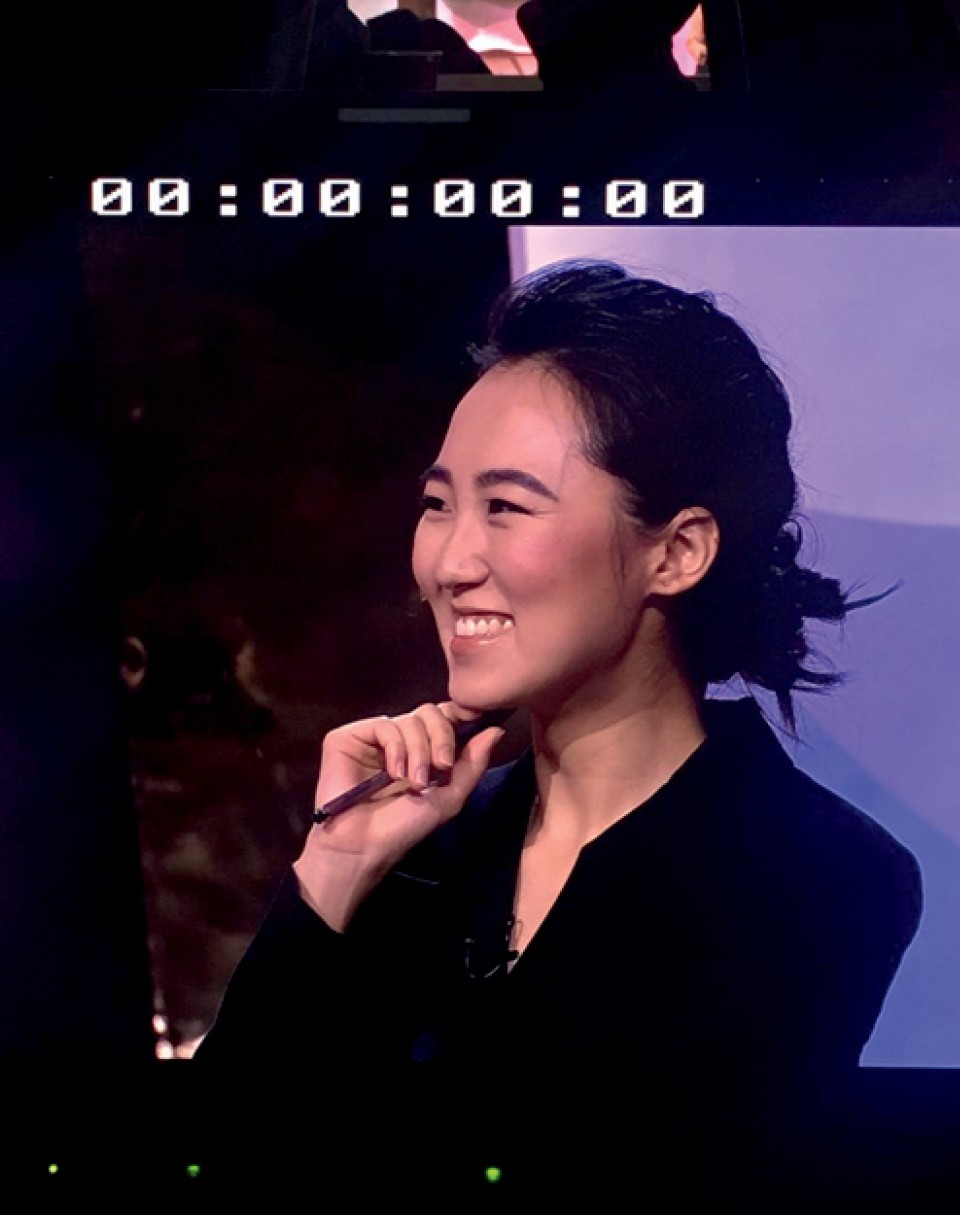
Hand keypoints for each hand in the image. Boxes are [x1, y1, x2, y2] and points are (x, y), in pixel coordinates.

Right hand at [294, 702, 506, 929]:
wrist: (364, 846)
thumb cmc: (405, 828)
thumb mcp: (450, 797)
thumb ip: (473, 763)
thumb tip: (497, 730)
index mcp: (424, 751)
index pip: (446, 717)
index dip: (462, 715)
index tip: (477, 718)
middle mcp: (400, 740)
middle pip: (431, 713)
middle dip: (443, 738)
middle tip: (442, 767)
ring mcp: (374, 738)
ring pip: (411, 719)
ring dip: (419, 752)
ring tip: (414, 783)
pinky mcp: (350, 737)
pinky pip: (384, 725)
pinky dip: (396, 748)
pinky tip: (393, 773)